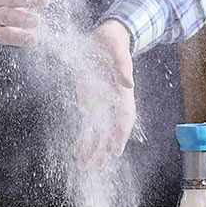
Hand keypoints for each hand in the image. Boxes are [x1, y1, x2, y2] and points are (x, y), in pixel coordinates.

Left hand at [73, 19, 135, 169]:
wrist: (104, 40)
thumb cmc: (113, 45)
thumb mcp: (118, 52)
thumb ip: (123, 68)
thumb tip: (128, 85)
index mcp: (123, 94)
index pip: (125, 119)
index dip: (121, 135)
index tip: (116, 150)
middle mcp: (113, 104)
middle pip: (110, 132)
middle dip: (103, 149)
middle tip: (96, 166)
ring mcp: (101, 105)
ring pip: (97, 133)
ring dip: (91, 149)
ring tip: (83, 164)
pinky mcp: (89, 102)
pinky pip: (87, 125)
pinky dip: (82, 138)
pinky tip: (76, 151)